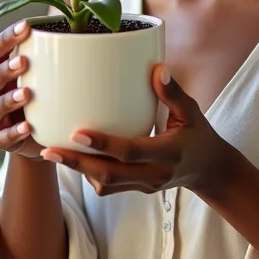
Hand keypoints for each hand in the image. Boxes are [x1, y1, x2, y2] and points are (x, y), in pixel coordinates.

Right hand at [0, 20, 42, 159]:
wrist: (45, 130)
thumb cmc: (45, 86)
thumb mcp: (51, 58)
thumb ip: (54, 27)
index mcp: (1, 67)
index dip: (5, 38)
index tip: (26, 26)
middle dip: (4, 69)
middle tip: (24, 61)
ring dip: (6, 101)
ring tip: (26, 94)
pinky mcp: (5, 139)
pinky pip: (1, 139)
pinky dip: (12, 133)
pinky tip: (27, 127)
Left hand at [40, 64, 235, 196]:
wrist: (209, 170)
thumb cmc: (199, 134)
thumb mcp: (192, 111)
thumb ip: (173, 93)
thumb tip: (157, 68)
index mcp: (168, 153)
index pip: (131, 151)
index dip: (103, 143)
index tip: (77, 132)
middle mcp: (154, 174)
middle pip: (108, 175)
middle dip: (76, 164)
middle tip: (48, 150)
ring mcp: (145, 186)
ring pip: (104, 185)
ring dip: (78, 171)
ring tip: (53, 153)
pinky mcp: (137, 189)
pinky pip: (108, 188)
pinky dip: (90, 175)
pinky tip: (75, 158)